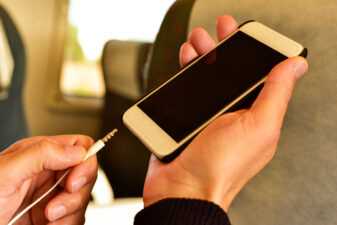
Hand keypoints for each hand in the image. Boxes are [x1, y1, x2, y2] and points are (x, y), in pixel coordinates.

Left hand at [0, 135, 97, 224]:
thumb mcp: (5, 173)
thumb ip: (41, 154)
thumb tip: (77, 151)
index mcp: (41, 154)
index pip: (80, 146)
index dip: (85, 161)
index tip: (74, 180)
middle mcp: (50, 173)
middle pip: (86, 174)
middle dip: (76, 193)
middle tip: (55, 206)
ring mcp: (54, 196)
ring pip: (83, 199)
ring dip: (70, 213)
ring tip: (46, 218)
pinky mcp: (56, 217)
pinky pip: (77, 219)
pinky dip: (67, 224)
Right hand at [143, 15, 307, 210]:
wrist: (182, 191)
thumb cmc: (219, 168)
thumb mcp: (257, 127)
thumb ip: (276, 95)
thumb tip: (296, 66)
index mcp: (254, 116)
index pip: (258, 76)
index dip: (252, 52)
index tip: (245, 34)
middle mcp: (232, 115)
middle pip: (229, 74)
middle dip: (224, 48)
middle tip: (218, 31)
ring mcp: (207, 118)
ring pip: (206, 79)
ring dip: (202, 56)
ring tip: (196, 42)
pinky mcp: (185, 121)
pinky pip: (186, 92)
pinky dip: (185, 74)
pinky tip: (184, 63)